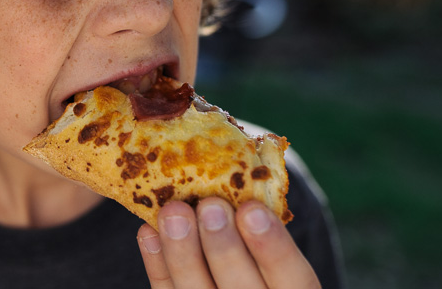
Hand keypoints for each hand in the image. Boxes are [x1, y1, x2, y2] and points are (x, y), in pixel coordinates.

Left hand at [136, 198, 319, 288]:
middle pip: (242, 288)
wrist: (232, 276)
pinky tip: (149, 233)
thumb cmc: (256, 242)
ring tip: (174, 211)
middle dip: (223, 246)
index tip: (251, 209)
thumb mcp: (273, 233)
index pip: (292, 276)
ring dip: (183, 252)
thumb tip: (236, 164)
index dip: (274, 246)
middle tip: (210, 206)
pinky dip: (157, 265)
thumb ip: (261, 214)